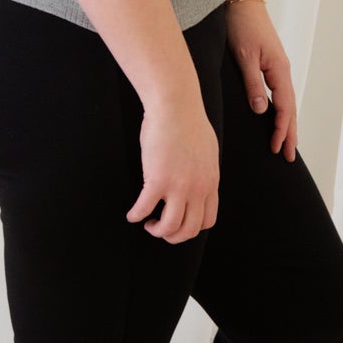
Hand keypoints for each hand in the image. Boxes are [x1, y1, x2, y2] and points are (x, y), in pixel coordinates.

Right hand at [126, 90, 219, 243]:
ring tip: (147, 223)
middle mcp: (198, 189)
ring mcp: (178, 186)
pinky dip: (136, 215)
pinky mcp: (157, 179)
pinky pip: (144, 208)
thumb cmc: (189, 121)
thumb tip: (198, 179)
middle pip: (189, 230)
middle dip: (173, 236)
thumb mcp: (208, 151)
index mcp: (210, 182)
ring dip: (156, 230)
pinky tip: (132, 214)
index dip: (191, 228)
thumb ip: (204, 171)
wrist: (176, 105)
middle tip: (160, 229)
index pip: (207, 220)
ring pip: (170, 226)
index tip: (178, 222)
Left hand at [228, 0, 297, 159]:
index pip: (284, 108)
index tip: (276, 149)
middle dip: (289, 133)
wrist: (240, 1)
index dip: (281, 130)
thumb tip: (262, 111)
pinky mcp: (269, 63)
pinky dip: (279, 109)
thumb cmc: (241, 25)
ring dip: (285, 124)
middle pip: (290, 108)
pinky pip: (278, 93)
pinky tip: (274, 117)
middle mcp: (282, 70)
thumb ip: (253, 84)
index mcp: (279, 70)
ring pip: (285, 102)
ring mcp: (277, 67)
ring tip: (284, 144)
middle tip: (288, 157)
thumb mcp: (244, 56)